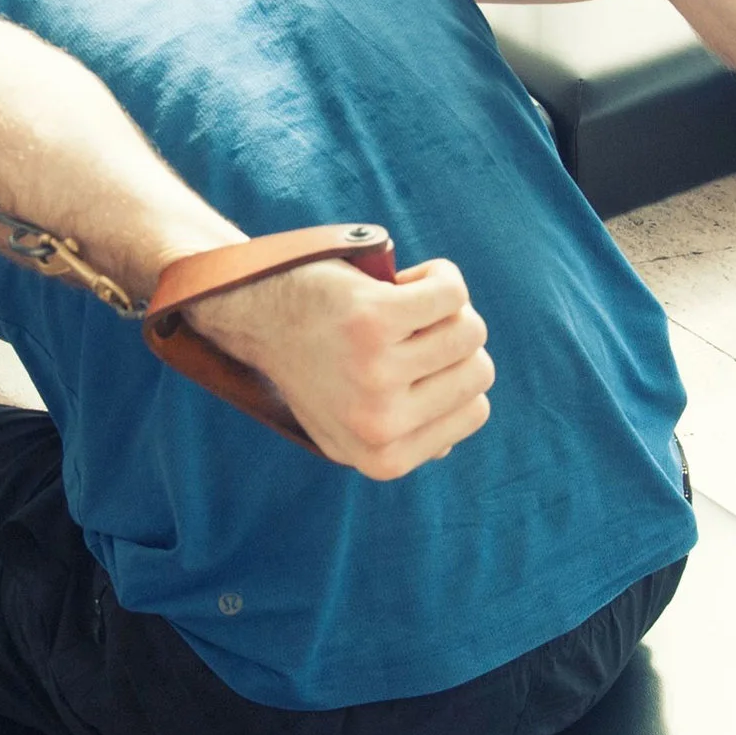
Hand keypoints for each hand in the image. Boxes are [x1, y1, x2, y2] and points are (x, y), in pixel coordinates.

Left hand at [187, 256, 493, 477]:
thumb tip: (450, 441)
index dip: (451, 375)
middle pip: (478, 370)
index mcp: (384, 459)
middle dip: (454, 340)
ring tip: (404, 304)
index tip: (415, 360)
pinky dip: (438, 275)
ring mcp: (376, 374)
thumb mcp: (353, 424)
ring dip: (446, 306)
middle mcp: (380, 425)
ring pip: (470, 329)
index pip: (473, 411)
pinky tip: (406, 278)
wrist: (256, 314)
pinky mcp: (373, 322)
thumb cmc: (316, 364)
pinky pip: (452, 292)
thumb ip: (403, 439)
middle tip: (411, 328)